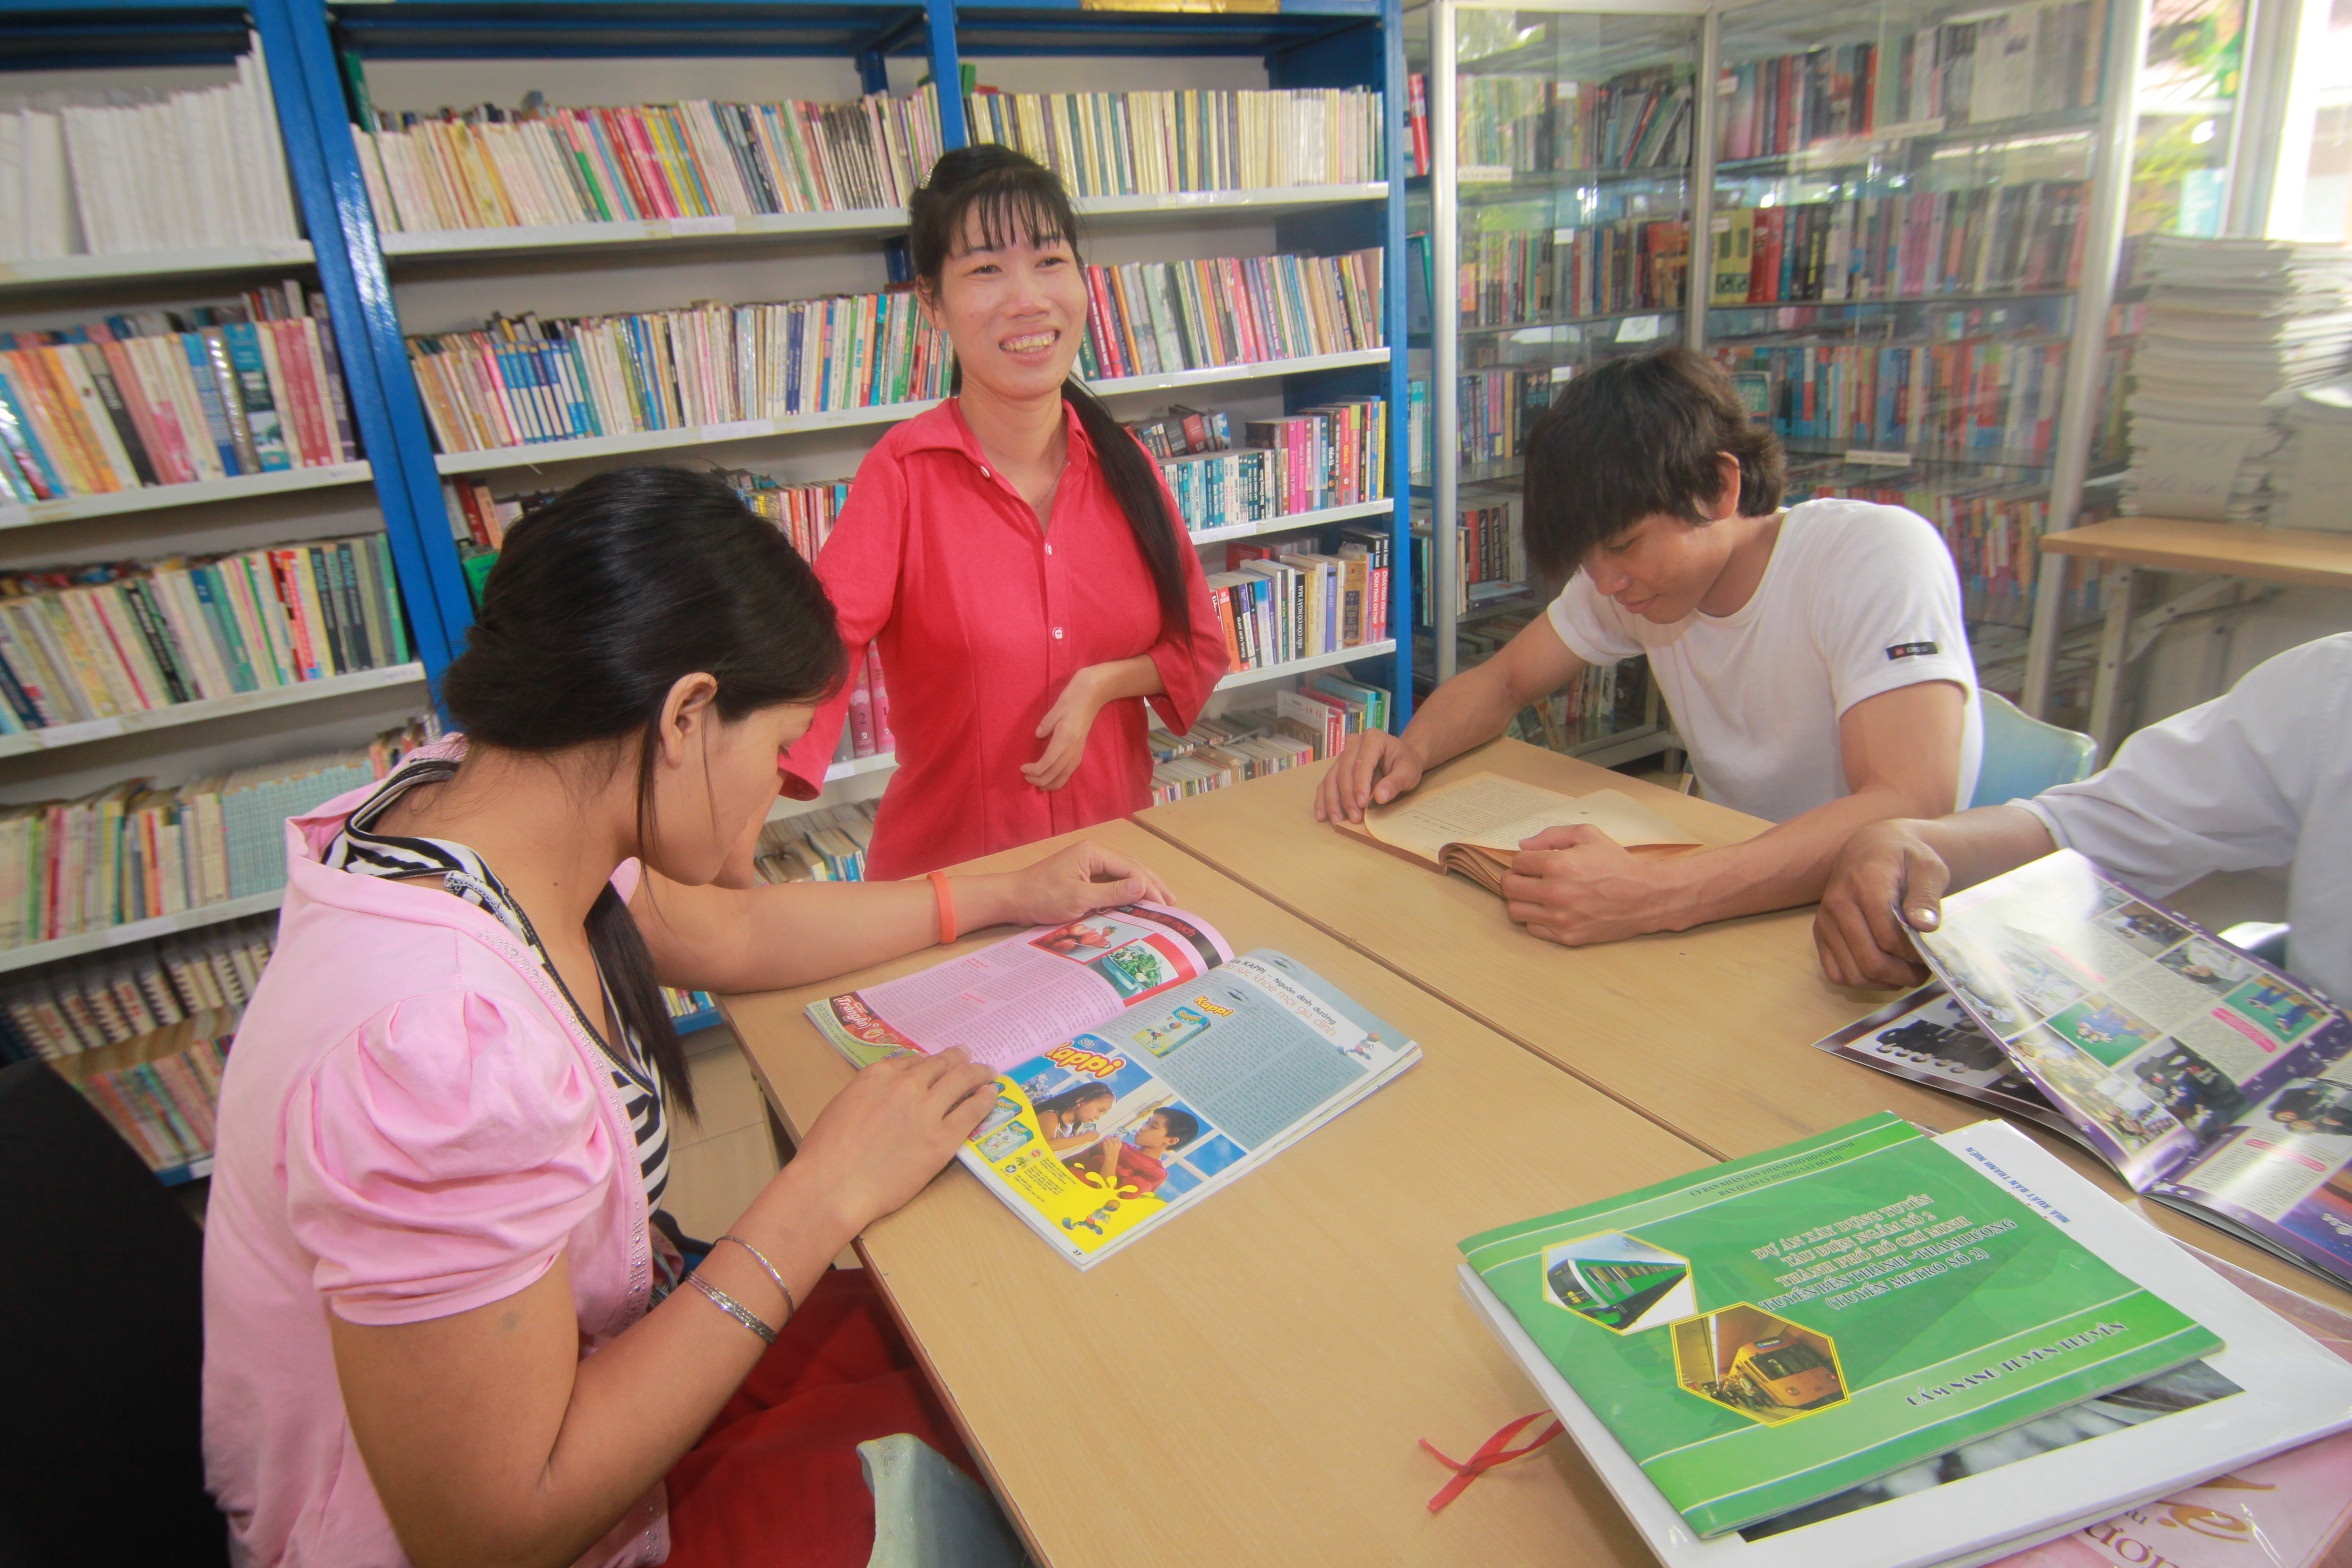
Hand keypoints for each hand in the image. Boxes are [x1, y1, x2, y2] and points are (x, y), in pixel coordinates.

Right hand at [787, 1047, 999, 1235]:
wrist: (834, 1184)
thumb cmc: (826, 1152)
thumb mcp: (843, 1106)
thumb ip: (869, 1094)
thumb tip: (885, 1095)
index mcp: (879, 1075)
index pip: (913, 1061)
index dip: (929, 1062)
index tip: (937, 1064)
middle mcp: (907, 1086)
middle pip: (941, 1065)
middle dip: (957, 1059)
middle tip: (968, 1057)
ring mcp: (928, 1111)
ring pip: (962, 1081)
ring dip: (977, 1073)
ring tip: (987, 1072)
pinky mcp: (943, 1139)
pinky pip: (972, 1112)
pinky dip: (985, 1100)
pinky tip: (992, 1095)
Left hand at [987, 839, 1173, 925]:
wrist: (1013, 898)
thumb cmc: (1042, 896)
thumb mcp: (1078, 898)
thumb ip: (1112, 892)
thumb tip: (1142, 886)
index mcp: (1094, 853)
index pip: (1131, 869)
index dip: (1149, 888)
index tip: (1162, 907)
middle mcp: (1095, 854)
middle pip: (1132, 868)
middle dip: (1153, 885)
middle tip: (1171, 904)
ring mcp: (1089, 864)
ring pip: (1125, 874)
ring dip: (1143, 887)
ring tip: (1163, 900)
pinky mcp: (1084, 876)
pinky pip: (1112, 882)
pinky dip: (1127, 891)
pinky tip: (1137, 900)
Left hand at [1023, 668, 1105, 791]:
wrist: (1093, 695)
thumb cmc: (1073, 698)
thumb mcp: (1056, 709)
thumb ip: (1046, 724)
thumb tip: (1038, 735)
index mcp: (1065, 739)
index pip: (1047, 763)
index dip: (1034, 770)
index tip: (1022, 768)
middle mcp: (1072, 750)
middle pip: (1054, 775)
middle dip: (1038, 780)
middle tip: (1025, 777)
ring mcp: (1078, 752)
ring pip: (1063, 777)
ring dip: (1049, 783)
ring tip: (1036, 782)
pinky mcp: (1080, 751)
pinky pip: (1069, 772)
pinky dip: (1058, 779)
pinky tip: (1050, 778)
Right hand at [1313, 730, 1424, 822]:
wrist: (1400, 759)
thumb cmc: (1405, 764)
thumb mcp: (1409, 772)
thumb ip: (1395, 783)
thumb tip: (1379, 797)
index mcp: (1373, 738)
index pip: (1362, 762)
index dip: (1360, 784)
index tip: (1362, 804)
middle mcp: (1354, 743)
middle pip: (1344, 771)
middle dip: (1347, 797)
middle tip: (1354, 818)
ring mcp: (1343, 755)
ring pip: (1331, 778)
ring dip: (1333, 801)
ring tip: (1338, 821)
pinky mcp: (1336, 768)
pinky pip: (1325, 783)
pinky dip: (1323, 800)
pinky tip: (1323, 816)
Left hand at [1498, 825, 1677, 945]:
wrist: (1645, 896)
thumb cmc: (1617, 864)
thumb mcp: (1588, 835)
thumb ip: (1552, 835)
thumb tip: (1524, 846)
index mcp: (1557, 865)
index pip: (1517, 862)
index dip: (1524, 860)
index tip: (1534, 862)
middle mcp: (1554, 893)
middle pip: (1509, 887)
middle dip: (1515, 878)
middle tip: (1527, 877)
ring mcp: (1560, 918)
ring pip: (1515, 911)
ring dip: (1522, 900)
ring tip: (1536, 894)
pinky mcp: (1567, 937)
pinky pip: (1533, 929)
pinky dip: (1536, 919)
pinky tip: (1550, 910)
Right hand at [1815, 820, 1950, 988]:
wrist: (1872, 848)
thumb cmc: (1905, 858)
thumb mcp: (1928, 868)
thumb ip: (1926, 896)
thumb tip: (1925, 926)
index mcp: (1864, 883)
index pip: (1888, 937)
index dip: (1913, 955)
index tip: (1930, 955)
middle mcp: (1838, 903)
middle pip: (1870, 960)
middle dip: (1902, 975)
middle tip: (1922, 972)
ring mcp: (1825, 920)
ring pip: (1853, 973)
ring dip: (1883, 982)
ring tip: (1904, 972)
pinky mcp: (1819, 933)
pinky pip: (1836, 973)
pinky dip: (1861, 981)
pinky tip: (1882, 972)